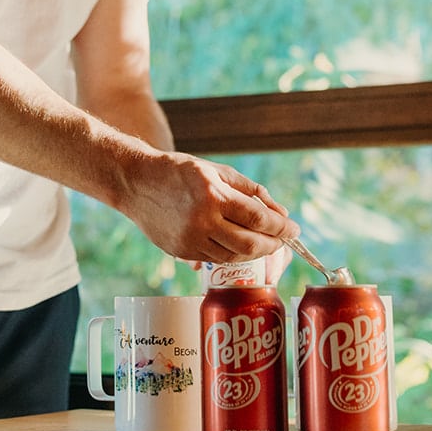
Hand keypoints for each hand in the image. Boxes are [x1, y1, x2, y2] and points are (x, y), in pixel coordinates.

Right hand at [119, 151, 297, 262]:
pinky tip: (239, 245)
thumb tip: (280, 212)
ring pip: (234, 256)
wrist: (137, 183)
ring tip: (263, 243)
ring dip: (255, 252)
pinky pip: (215, 259)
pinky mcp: (181, 251)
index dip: (282, 227)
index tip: (294, 228)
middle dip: (273, 244)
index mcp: (214, 196)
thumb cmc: (179, 171)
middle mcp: (202, 221)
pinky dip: (232, 254)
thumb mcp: (217, 171)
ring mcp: (190, 240)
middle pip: (250, 244)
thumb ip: (251, 191)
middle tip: (282, 239)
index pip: (259, 219)